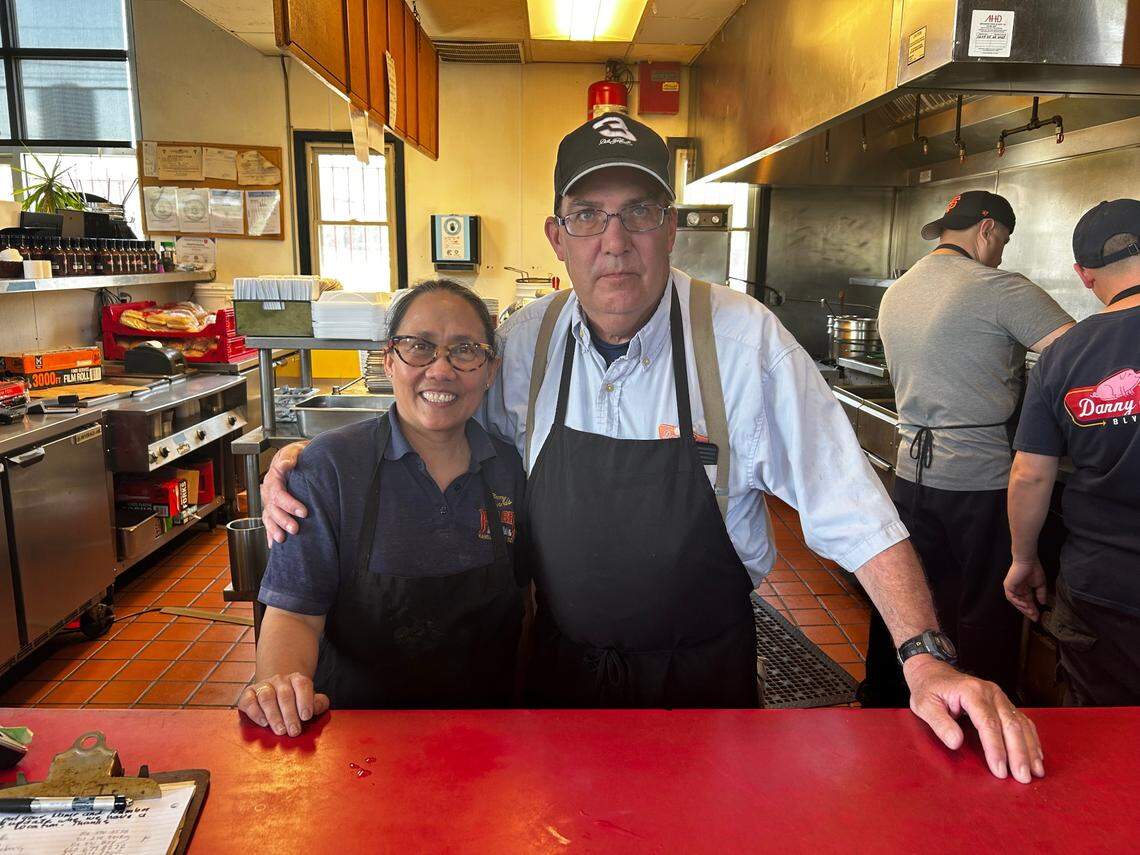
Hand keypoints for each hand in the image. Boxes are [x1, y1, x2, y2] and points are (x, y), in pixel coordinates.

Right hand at [238, 673, 328, 736]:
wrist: (275, 694)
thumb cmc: (297, 702)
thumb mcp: (311, 701)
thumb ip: (319, 703)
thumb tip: (316, 708)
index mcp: (297, 679)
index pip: (302, 684)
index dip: (305, 700)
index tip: (306, 717)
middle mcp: (280, 680)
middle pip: (285, 694)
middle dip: (290, 714)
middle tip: (294, 731)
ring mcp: (263, 685)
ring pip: (267, 697)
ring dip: (274, 715)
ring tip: (280, 730)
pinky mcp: (248, 693)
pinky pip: (249, 700)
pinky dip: (255, 712)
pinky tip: (263, 723)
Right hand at [261, 442, 307, 545]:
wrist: (294, 458)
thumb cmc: (296, 455)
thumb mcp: (293, 451)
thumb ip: (290, 456)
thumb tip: (286, 463)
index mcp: (274, 478)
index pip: (279, 493)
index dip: (290, 504)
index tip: (304, 511)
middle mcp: (269, 491)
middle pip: (272, 508)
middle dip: (283, 520)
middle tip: (296, 529)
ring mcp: (269, 501)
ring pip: (268, 517)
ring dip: (274, 529)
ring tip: (282, 539)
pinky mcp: (273, 508)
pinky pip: (268, 522)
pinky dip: (270, 533)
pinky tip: (273, 544)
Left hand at [904, 656, 1043, 783]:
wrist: (932, 671)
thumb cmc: (927, 689)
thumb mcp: (924, 705)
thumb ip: (940, 723)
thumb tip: (956, 743)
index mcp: (971, 691)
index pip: (988, 723)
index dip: (995, 748)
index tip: (999, 770)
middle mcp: (990, 692)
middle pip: (1010, 725)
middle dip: (1018, 753)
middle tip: (1022, 777)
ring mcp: (999, 696)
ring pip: (1020, 723)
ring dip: (1029, 748)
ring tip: (1035, 771)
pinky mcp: (1003, 702)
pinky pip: (1022, 720)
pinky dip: (1031, 739)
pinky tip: (1036, 755)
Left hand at [1004, 558, 1047, 620]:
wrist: (1028, 561)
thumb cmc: (1034, 570)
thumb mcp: (1040, 584)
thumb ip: (1040, 594)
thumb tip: (1043, 603)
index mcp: (1023, 589)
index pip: (1027, 602)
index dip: (1032, 609)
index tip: (1038, 617)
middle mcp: (1016, 590)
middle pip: (1021, 603)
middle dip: (1028, 611)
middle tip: (1034, 617)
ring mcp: (1011, 588)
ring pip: (1015, 602)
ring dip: (1023, 608)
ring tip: (1031, 612)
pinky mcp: (1008, 586)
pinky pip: (1011, 597)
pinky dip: (1017, 602)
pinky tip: (1025, 605)